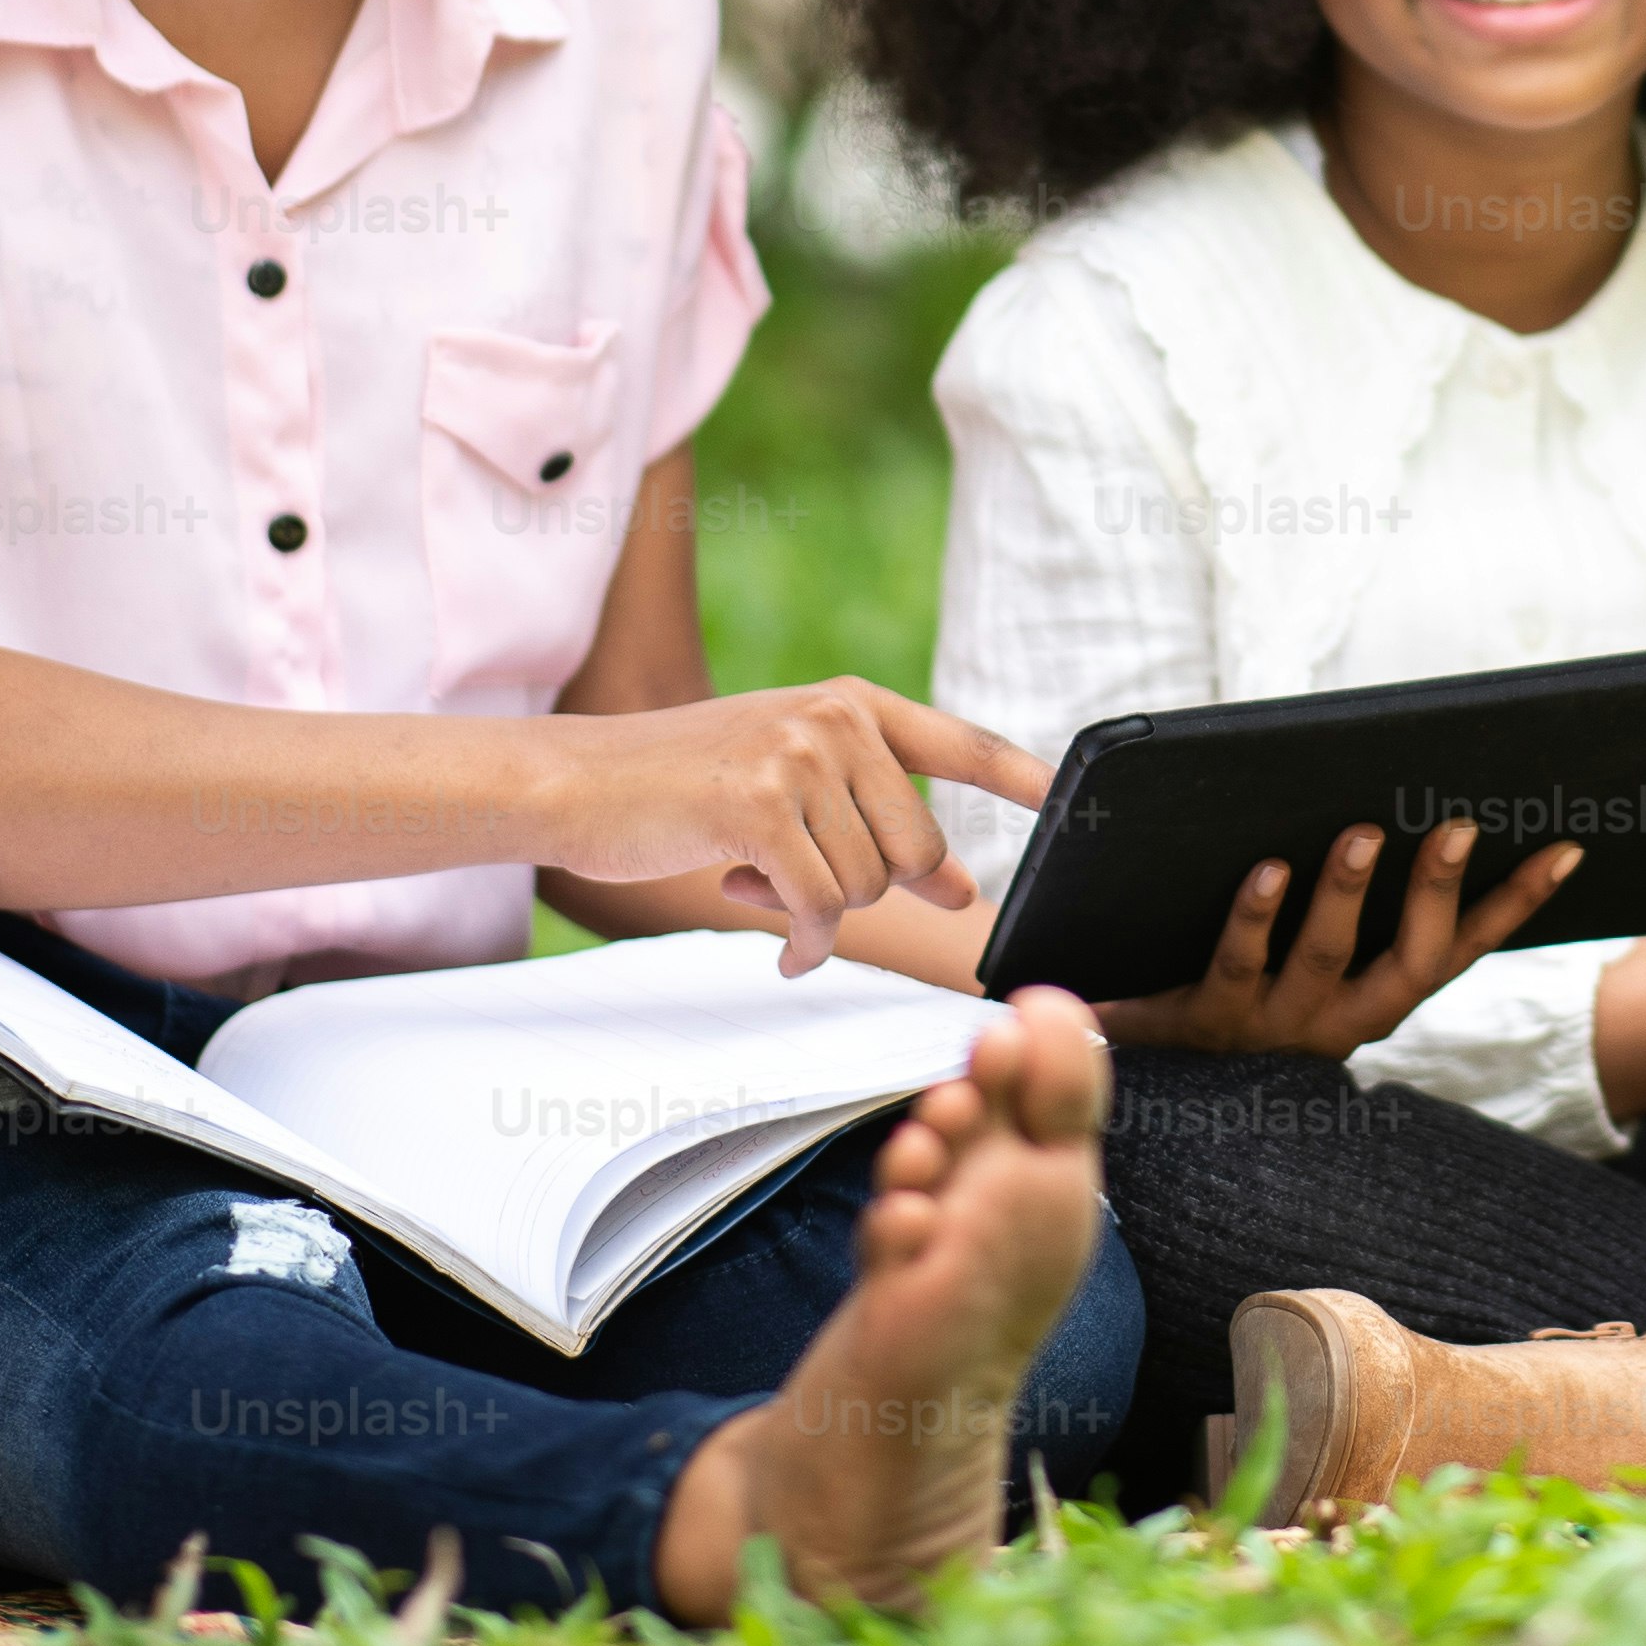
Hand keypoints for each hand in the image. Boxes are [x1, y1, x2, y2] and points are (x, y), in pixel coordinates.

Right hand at [531, 682, 1051, 973]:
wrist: (581, 782)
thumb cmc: (687, 789)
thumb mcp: (793, 787)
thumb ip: (875, 821)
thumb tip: (960, 888)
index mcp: (852, 703)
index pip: (959, 742)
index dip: (1018, 777)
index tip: (1065, 803)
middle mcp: (835, 718)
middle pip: (916, 850)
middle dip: (867, 887)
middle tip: (798, 877)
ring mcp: (798, 756)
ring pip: (865, 886)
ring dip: (816, 910)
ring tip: (758, 875)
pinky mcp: (759, 806)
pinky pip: (816, 908)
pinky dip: (799, 941)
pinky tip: (763, 927)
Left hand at [1099, 817, 1582, 1055]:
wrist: (1150, 1073)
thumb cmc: (1248, 991)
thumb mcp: (1313, 959)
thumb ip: (1357, 901)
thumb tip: (1395, 800)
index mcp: (1377, 1000)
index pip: (1461, 950)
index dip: (1515, 905)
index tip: (1564, 850)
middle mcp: (1340, 1020)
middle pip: (1408, 960)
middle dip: (1436, 891)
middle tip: (1458, 827)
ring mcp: (1276, 1023)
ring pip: (1324, 957)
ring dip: (1346, 893)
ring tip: (1363, 833)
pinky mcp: (1209, 1019)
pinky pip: (1238, 962)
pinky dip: (1256, 915)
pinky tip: (1268, 869)